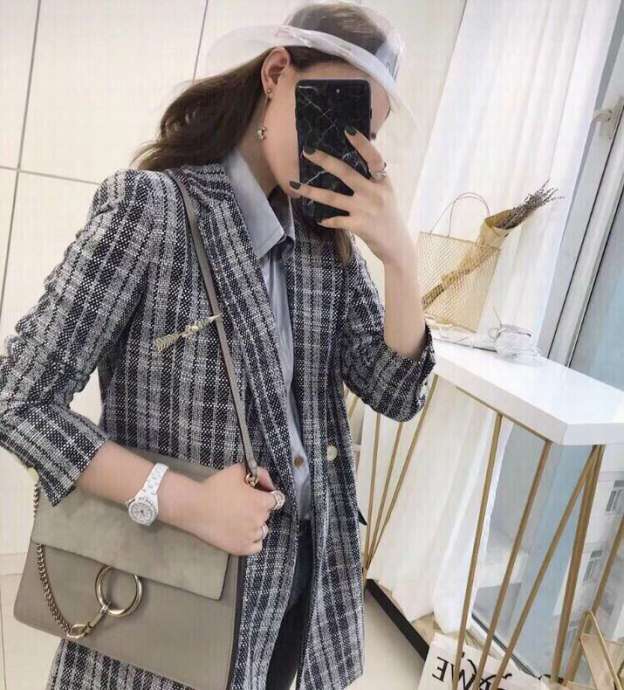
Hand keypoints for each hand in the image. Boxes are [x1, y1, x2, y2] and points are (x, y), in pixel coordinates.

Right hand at [184, 463, 280, 555]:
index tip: (257, 495)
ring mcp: (251, 536)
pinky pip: (257, 546)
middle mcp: (259, 520)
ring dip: (255, 524)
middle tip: (241, 505)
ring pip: (262, 530)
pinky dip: (252, 540)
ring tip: (238, 518)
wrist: (194, 507)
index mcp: (261, 502)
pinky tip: (242, 532)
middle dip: (258, 509)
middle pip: (266, 514)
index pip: (276, 500)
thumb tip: (269, 483)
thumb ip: (259, 472)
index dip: (266, 496)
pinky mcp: (241, 548)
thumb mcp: (238, 471)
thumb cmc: (215, 487)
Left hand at [290, 129, 412, 264]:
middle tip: (307, 151)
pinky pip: (336, 220)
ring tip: (295, 185)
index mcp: (382, 182)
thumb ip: (373, 179)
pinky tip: (317, 217)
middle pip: (345, 173)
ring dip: (311, 191)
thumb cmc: (388, 217)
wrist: (396, 245)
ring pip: (333, 197)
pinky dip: (325, 219)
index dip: (361, 143)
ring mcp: (365, 209)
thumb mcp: (386, 194)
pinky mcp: (359, 225)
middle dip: (324, 160)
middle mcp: (374, 192)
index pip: (373, 158)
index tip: (347, 129)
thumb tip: (356, 160)